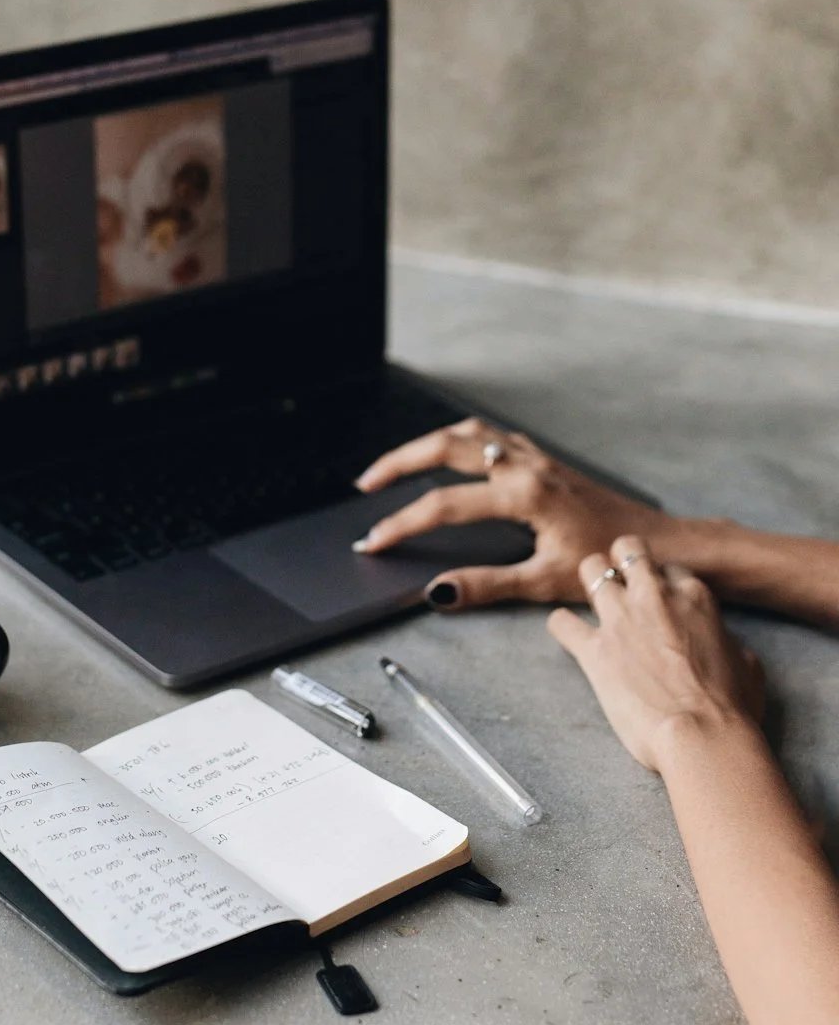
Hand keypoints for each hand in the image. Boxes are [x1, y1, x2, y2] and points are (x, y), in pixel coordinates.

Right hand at [354, 418, 670, 608]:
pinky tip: (450, 456)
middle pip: (446, 446)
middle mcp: (525, 466)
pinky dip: (459, 440)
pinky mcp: (543, 460)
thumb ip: (486, 585)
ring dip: (428, 444)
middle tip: (366, 484)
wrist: (658, 545)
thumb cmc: (608, 562)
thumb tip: (438, 592)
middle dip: (399, 462)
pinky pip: (491, 435)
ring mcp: (534, 457)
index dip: (402, 523)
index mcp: (522, 494)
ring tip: (397, 464)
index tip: (375, 541)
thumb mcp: (544, 581)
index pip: (444, 505)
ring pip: (469, 432)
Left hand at [547, 536, 763, 771]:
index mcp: (693, 596)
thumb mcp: (746, 662)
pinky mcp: (594, 650)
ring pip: (590, 569)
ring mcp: (620, 620)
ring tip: (594, 597)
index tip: (660, 599)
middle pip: (627, 549)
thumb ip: (723, 638)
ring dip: (591, 580)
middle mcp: (654, 597)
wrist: (703, 737)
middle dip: (622, 561)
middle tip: (621, 583)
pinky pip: (562, 622)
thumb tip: (717, 639)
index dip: (663, 582)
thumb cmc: (732, 707)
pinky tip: (567, 632)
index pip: (670, 567)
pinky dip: (562, 625)